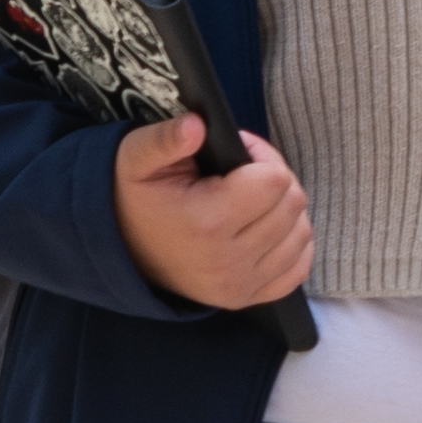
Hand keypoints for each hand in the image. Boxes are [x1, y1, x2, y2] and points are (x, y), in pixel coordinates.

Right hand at [112, 114, 312, 311]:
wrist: (119, 249)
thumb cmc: (136, 197)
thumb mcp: (136, 158)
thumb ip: (165, 138)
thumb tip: (197, 124)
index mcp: (206, 222)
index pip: (275, 179)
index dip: (262, 157)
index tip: (241, 156)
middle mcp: (226, 260)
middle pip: (292, 204)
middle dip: (275, 181)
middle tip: (246, 176)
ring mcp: (238, 285)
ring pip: (302, 233)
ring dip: (285, 212)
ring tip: (252, 203)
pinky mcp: (246, 298)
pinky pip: (298, 267)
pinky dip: (290, 246)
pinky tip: (264, 231)